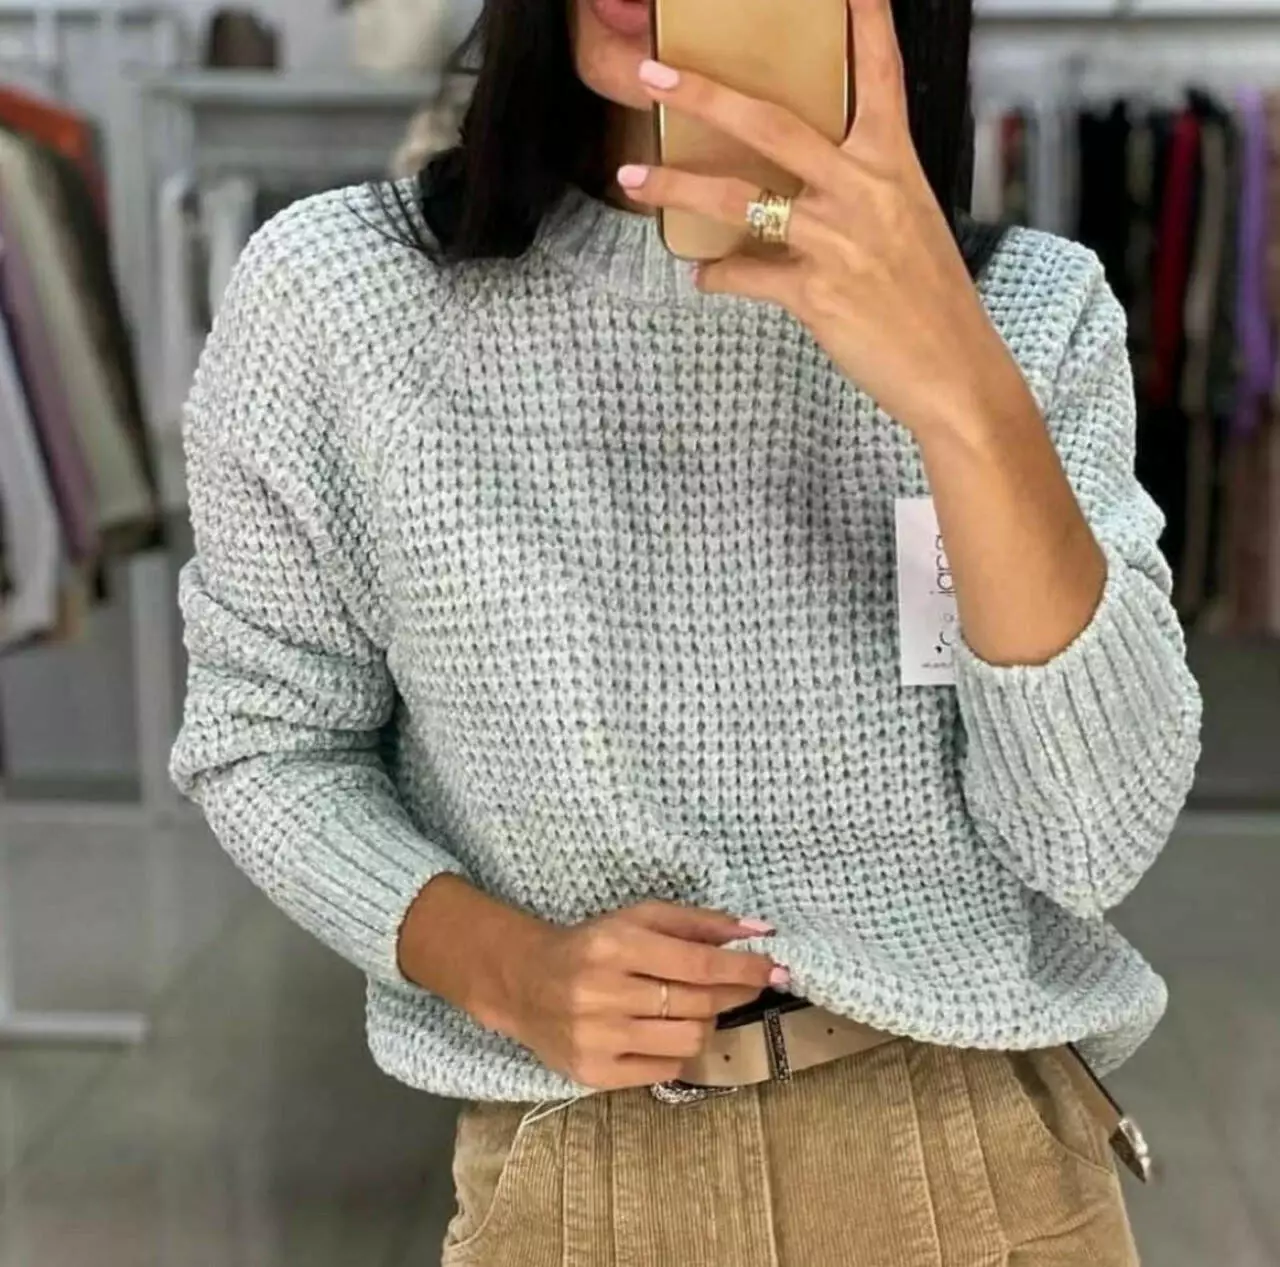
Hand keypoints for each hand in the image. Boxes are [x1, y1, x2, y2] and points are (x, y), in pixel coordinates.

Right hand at [500, 900, 783, 1090]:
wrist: (525, 983)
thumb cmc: (593, 945)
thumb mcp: (639, 918)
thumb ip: (698, 923)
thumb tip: (759, 930)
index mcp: (617, 944)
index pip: (699, 963)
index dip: (744, 967)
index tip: (777, 969)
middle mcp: (604, 991)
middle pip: (699, 1002)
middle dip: (733, 992)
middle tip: (746, 984)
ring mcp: (597, 1037)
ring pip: (689, 1039)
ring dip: (707, 1023)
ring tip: (697, 1008)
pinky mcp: (593, 1072)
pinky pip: (666, 1068)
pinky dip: (679, 1049)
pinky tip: (667, 1031)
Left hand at [617, 0, 1033, 441]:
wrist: (954, 371)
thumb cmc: (932, 301)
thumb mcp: (909, 225)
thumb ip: (861, 194)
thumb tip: (800, 193)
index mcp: (895, 164)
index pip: (878, 74)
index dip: (862, 21)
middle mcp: (864, 190)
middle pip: (774, 125)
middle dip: (708, 97)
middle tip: (655, 77)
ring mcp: (837, 240)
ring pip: (740, 199)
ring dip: (679, 187)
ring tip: (633, 179)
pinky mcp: (815, 293)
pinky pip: (746, 276)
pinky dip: (718, 277)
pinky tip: (704, 276)